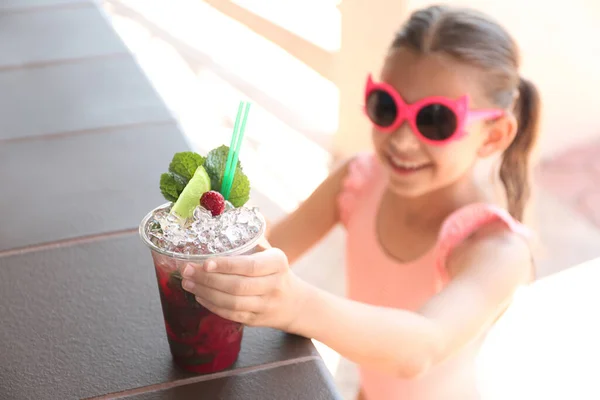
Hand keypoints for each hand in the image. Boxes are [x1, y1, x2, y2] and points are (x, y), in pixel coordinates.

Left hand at [179, 247, 308, 331]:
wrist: (294, 303)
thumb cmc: (274, 271)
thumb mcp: (270, 253)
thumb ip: (249, 241)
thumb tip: (218, 224)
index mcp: (277, 263)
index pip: (250, 266)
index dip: (226, 265)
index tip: (205, 262)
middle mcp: (274, 285)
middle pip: (237, 286)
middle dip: (207, 279)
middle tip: (187, 271)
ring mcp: (266, 305)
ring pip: (231, 303)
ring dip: (205, 293)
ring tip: (188, 283)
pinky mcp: (256, 320)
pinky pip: (231, 314)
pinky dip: (211, 305)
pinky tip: (199, 295)